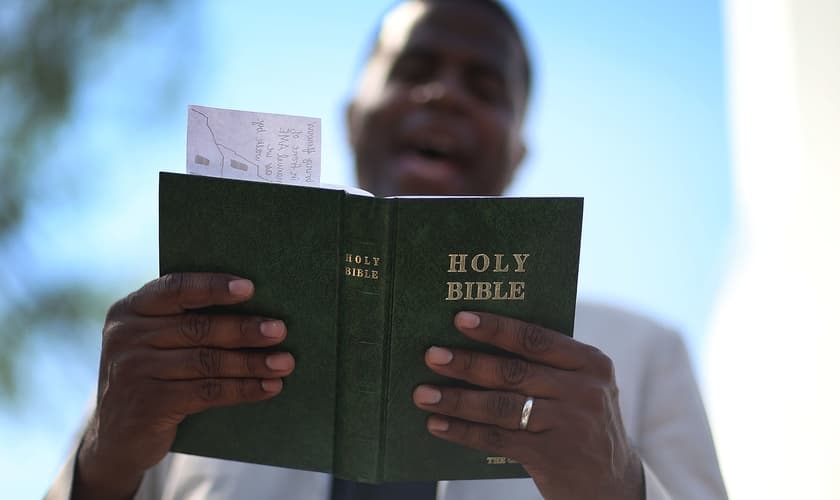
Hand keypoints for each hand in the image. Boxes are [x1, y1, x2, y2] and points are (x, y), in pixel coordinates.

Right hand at [73, 273, 294, 499]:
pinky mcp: (149, 404)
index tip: (250, 288)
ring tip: (284, 363)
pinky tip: (268, 387)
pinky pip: (207, 392)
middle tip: (280, 330)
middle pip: (198, 328)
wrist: (115, 436)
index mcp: (130, 309)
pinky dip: (243, 389)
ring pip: (207, 361)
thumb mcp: (152, 341)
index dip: (213, 287)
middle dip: (244, 329)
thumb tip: (255, 307)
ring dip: (252, 362)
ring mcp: (134, 371)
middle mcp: (126, 336)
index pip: (175, 288)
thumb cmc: (150, 374)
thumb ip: (184, 320)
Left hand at [412, 311, 642, 499]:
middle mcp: (583, 391)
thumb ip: (545, 367)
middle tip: (432, 355)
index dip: (496, 328)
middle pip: (513, 371)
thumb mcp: (580, 388)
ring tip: (423, 392)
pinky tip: (438, 424)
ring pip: (501, 406)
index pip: (536, 338)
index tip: (460, 319)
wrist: (613, 485)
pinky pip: (497, 438)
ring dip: (457, 399)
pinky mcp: (552, 456)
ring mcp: (569, 425)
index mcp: (590, 363)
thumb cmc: (581, 423)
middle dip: (467, 363)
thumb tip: (477, 345)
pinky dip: (463, 431)